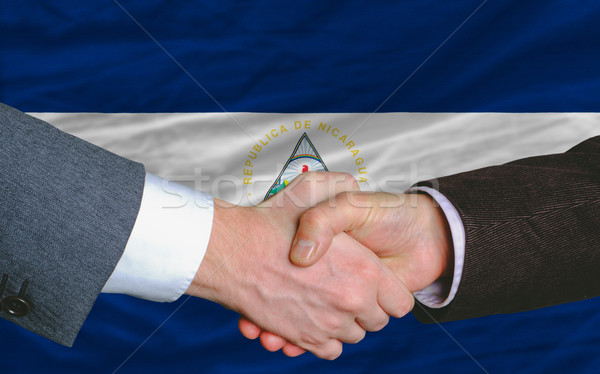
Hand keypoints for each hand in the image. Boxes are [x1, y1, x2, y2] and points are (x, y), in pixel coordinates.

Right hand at [187, 173, 413, 359]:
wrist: (229, 252)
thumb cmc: (270, 223)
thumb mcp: (313, 191)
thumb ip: (341, 188)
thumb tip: (356, 189)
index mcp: (365, 269)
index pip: (399, 299)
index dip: (389, 292)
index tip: (374, 283)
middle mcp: (352, 300)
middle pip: (376, 320)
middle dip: (366, 307)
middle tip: (346, 287)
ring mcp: (329, 324)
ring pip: (353, 335)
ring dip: (344, 322)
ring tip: (326, 300)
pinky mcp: (305, 339)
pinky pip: (331, 350)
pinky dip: (324, 339)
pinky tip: (312, 318)